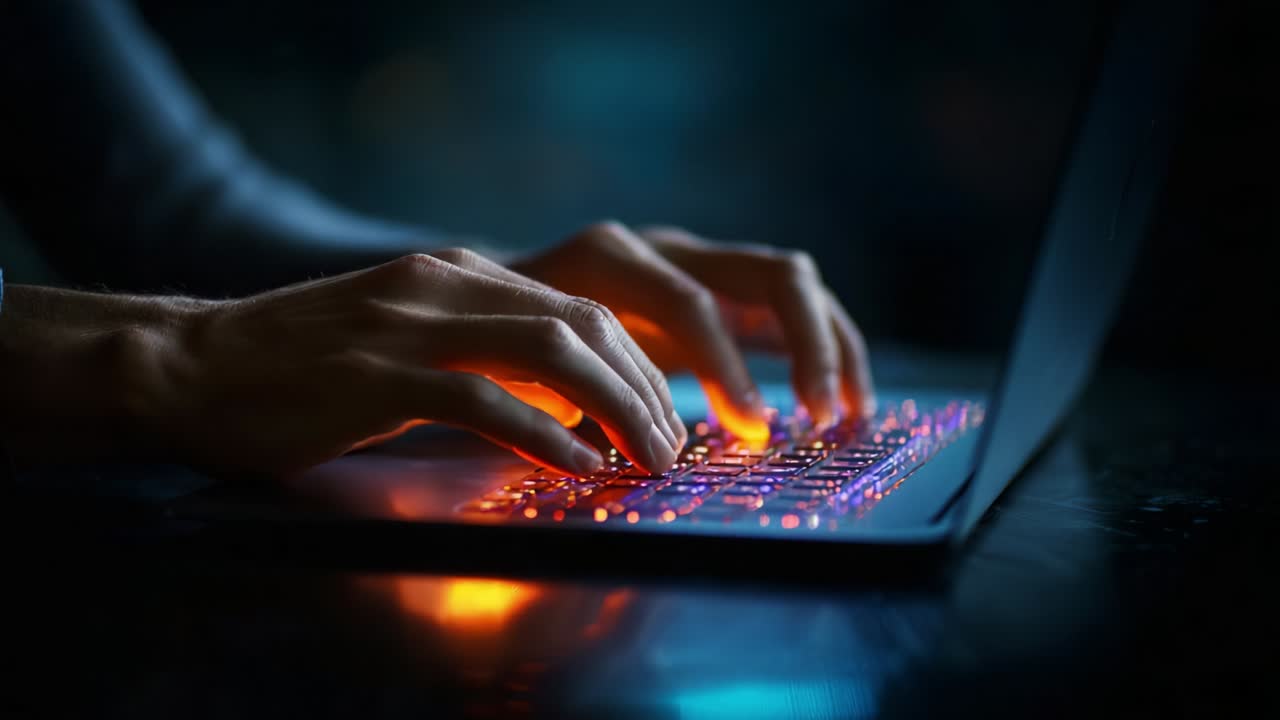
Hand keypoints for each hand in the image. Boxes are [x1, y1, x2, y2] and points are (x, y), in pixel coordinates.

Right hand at [0, 251, 683, 476]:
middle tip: (671, 444)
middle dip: (643, 387)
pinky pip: (483, 400)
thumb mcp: (404, 340)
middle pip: (582, 324)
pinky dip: (543, 435)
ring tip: (646, 457)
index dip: (635, 363)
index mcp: (456, 273)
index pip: (578, 308)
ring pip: (549, 352)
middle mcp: (443, 285)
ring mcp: (408, 325)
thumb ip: (479, 354)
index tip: (661, 413)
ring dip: (613, 408)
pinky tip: (577, 466)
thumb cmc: (302, 368)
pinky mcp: (376, 375)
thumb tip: (564, 405)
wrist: (193, 364)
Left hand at [509, 222, 874, 442]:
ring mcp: (698, 261)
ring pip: (794, 283)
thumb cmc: (502, 344)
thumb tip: (606, 449)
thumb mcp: (520, 365)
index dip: (725, 369)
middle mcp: (665, 247)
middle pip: (772, 272)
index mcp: (612, 259)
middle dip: (809, 344)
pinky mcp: (719, 286)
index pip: (691, 303)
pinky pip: (790, 307)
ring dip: (832, 345)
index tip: (750, 431)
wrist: (492, 302)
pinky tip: (842, 405)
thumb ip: (561, 395)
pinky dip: (826, 348)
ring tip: (850, 414)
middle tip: (821, 415)